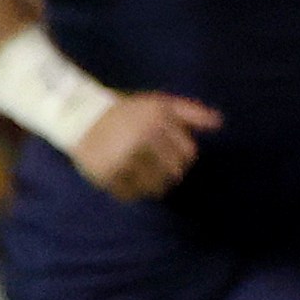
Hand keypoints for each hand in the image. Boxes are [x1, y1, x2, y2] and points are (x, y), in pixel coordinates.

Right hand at [70, 92, 221, 200]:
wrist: (80, 116)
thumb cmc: (126, 112)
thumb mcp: (159, 104)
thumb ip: (190, 112)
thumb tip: (219, 123)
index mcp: (157, 122)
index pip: (188, 154)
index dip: (183, 157)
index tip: (168, 154)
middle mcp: (141, 139)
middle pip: (174, 174)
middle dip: (169, 173)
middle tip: (154, 167)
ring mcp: (123, 158)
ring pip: (154, 188)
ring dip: (152, 185)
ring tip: (142, 175)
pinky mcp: (106, 174)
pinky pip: (129, 195)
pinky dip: (130, 192)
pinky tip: (125, 180)